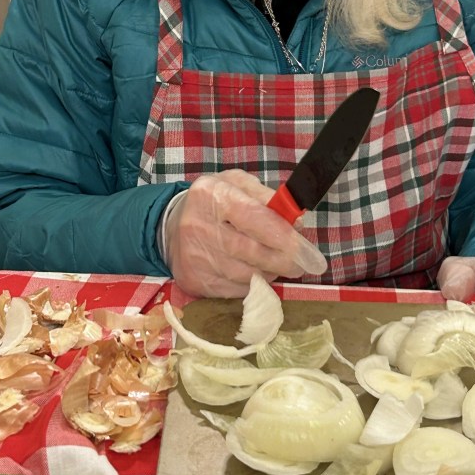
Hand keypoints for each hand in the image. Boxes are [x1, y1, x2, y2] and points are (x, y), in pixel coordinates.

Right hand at [163, 169, 326, 297]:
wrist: (171, 226)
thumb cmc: (213, 203)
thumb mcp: (238, 185)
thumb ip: (268, 198)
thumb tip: (296, 223)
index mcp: (212, 195)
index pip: (254, 217)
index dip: (282, 234)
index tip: (304, 248)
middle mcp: (198, 226)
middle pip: (252, 251)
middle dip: (282, 259)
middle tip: (300, 264)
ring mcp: (194, 257)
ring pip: (246, 274)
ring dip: (269, 273)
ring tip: (277, 266)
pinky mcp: (194, 281)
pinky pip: (234, 290)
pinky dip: (252, 285)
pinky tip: (255, 274)